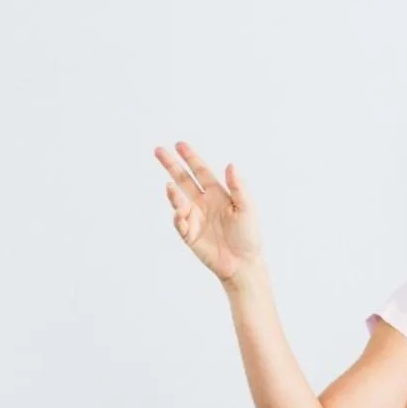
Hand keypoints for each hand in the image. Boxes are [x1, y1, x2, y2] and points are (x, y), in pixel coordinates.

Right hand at [156, 141, 261, 282]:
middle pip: (183, 179)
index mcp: (217, 193)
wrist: (243, 263)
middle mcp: (203, 203)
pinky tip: (181, 211)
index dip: (190, 157)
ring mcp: (195, 218)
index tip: (179, 145)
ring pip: (178, 200)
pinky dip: (178, 216)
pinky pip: (180, 223)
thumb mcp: (247, 207)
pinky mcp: (190, 235)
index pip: (200, 171)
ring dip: (173, 193)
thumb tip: (230, 165)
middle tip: (158, 150)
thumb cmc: (248, 235)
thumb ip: (238, 187)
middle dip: (171, 165)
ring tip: (170, 187)